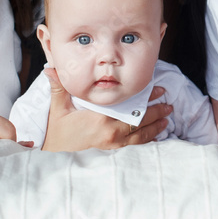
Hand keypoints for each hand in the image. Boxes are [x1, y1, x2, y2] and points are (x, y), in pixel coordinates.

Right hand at [40, 68, 170, 150]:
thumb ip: (58, 86)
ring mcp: (111, 144)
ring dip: (155, 127)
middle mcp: (110, 134)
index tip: (158, 90)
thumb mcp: (56, 106)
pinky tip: (155, 136)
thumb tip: (51, 68)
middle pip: (139, 123)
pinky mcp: (109, 149)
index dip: (146, 101)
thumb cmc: (54, 128)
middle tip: (168, 103)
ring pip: (139, 136)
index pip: (130, 109)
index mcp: (100, 121)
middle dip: (156, 112)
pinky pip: (133, 145)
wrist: (49, 150)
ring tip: (167, 118)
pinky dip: (146, 140)